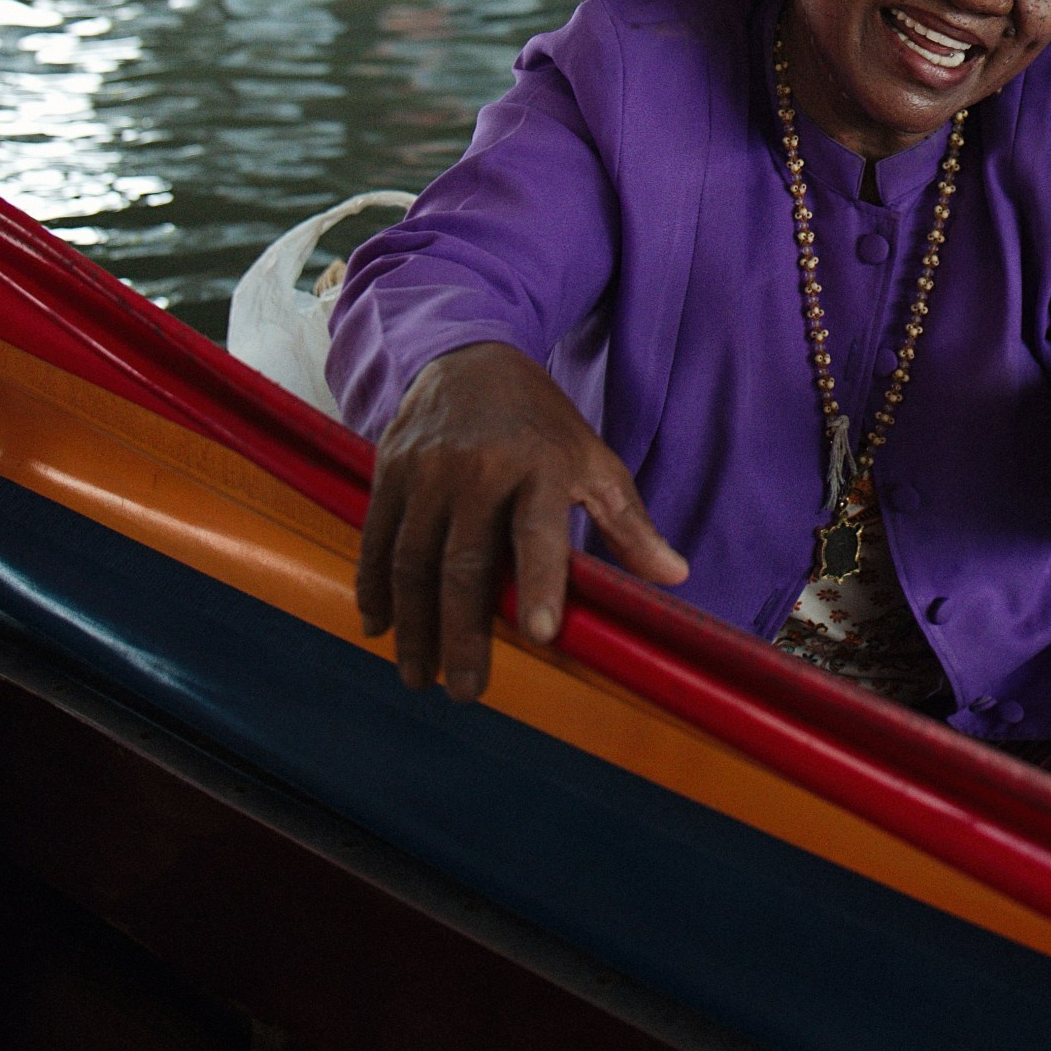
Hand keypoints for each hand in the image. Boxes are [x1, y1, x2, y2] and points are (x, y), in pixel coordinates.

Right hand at [356, 341, 688, 700]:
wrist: (471, 357)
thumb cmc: (543, 424)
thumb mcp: (594, 462)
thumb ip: (629, 524)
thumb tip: (676, 576)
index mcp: (540, 466)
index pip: (539, 532)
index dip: (542, 583)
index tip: (543, 636)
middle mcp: (478, 468)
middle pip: (465, 564)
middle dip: (463, 634)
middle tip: (467, 692)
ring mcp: (427, 470)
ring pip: (414, 560)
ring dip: (414, 626)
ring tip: (421, 676)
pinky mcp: (388, 470)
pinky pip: (377, 538)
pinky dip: (375, 587)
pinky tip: (379, 626)